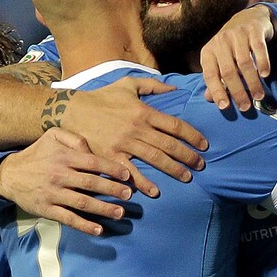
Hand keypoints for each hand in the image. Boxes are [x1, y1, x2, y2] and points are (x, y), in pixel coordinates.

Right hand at [0, 128, 132, 235]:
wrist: (9, 174)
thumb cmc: (36, 154)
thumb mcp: (52, 136)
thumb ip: (74, 138)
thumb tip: (91, 150)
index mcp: (63, 157)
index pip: (93, 162)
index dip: (112, 169)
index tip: (126, 175)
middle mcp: (59, 175)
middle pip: (91, 183)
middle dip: (112, 190)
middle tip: (128, 195)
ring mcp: (53, 193)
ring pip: (82, 202)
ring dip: (103, 209)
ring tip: (120, 213)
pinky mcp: (47, 209)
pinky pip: (68, 218)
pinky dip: (84, 225)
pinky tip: (98, 230)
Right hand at [55, 77, 208, 197]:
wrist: (72, 110)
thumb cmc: (102, 97)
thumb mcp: (127, 84)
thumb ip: (152, 85)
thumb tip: (174, 88)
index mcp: (143, 111)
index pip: (175, 125)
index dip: (193, 136)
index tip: (204, 145)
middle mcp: (137, 128)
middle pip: (169, 145)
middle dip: (188, 156)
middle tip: (201, 165)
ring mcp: (124, 144)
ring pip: (155, 159)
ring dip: (173, 169)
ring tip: (186, 177)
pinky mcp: (110, 156)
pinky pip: (130, 172)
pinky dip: (143, 182)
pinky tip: (154, 191)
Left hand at [200, 4, 276, 110]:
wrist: (248, 19)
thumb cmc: (231, 46)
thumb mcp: (219, 60)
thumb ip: (216, 79)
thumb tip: (209, 99)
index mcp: (208, 52)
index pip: (210, 74)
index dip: (216, 91)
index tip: (225, 107)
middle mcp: (220, 42)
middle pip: (228, 71)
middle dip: (237, 91)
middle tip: (246, 107)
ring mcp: (236, 35)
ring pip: (244, 62)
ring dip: (252, 82)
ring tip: (259, 96)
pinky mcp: (253, 30)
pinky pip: (258, 49)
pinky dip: (262, 62)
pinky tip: (266, 75)